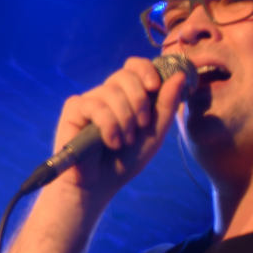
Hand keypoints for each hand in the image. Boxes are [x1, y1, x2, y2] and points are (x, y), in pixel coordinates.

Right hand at [48, 56, 194, 201]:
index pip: (135, 66)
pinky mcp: (73, 109)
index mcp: (127, 95)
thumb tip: (179, 75)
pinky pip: (95, 106)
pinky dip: (108, 125)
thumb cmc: (125, 161)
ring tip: (124, 141)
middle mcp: (107, 94)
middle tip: (141, 125)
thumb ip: (167, 106)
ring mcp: (89, 100)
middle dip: (139, 100)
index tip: (154, 86)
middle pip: (125, 74)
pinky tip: (111, 142)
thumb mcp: (154, 133)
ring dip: (125, 119)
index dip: (146, 70)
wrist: (99, 185)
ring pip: (111, 91)